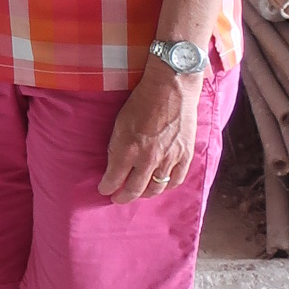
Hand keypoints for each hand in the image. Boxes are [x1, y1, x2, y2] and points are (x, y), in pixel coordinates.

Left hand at [99, 64, 201, 202]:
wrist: (171, 89)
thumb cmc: (141, 101)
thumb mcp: (120, 124)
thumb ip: (117, 147)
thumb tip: (114, 165)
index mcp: (128, 150)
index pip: (114, 179)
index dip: (107, 188)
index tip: (103, 190)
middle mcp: (148, 159)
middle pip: (135, 190)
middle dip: (123, 197)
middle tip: (117, 198)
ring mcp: (168, 159)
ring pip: (156, 188)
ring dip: (145, 193)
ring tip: (138, 193)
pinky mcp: (185, 156)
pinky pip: (175, 180)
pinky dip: (166, 186)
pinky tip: (161, 186)